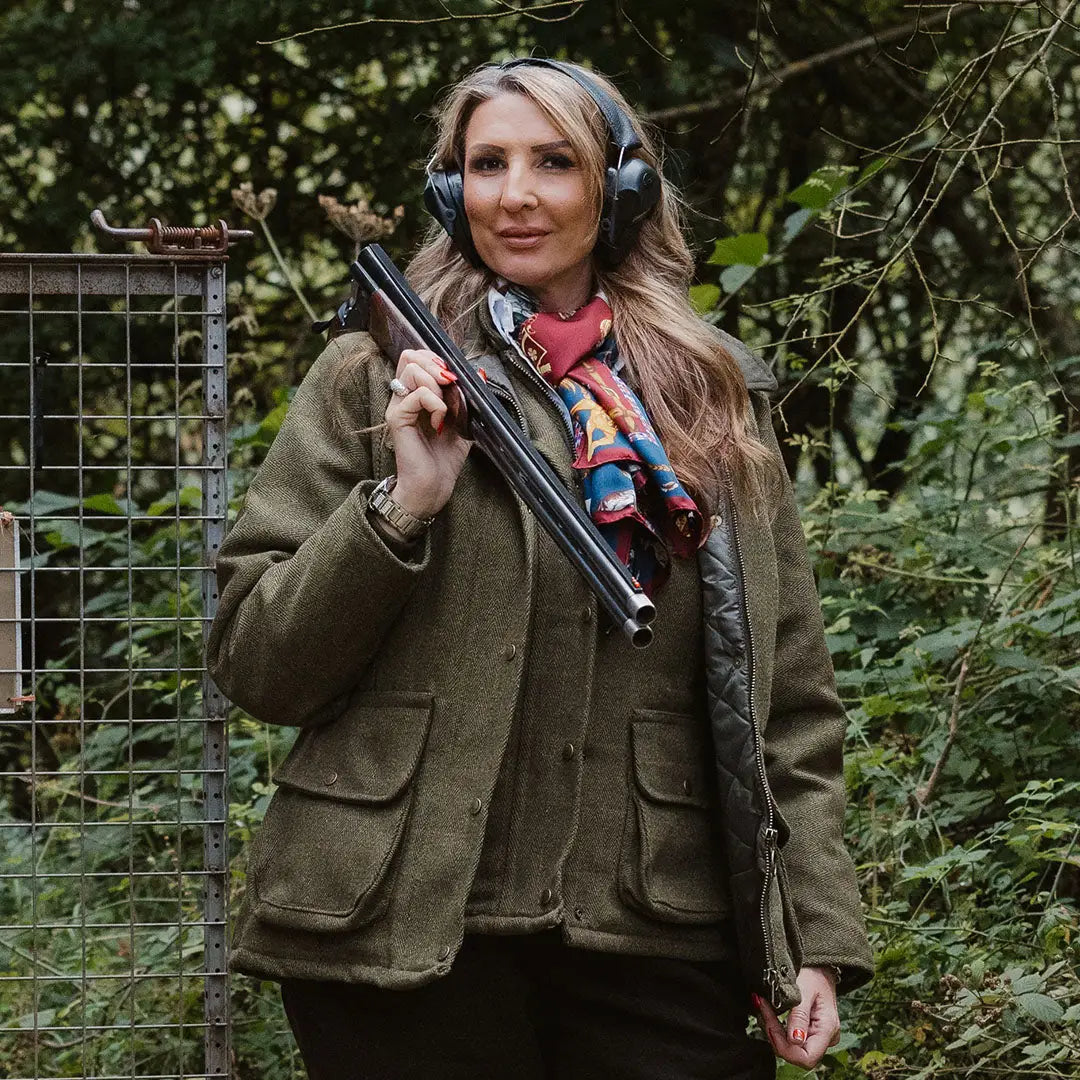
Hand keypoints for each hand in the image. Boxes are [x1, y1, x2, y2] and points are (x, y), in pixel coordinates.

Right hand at [384, 348, 471, 519]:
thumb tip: (478, 373)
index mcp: (416, 395)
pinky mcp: (397, 419)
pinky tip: (441, 421)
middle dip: (436, 364)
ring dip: (436, 384)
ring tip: (446, 408)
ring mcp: (398, 406)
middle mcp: (404, 397)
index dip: (436, 358)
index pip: (417, 358)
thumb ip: (468, 399)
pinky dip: (436, 403)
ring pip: (412, 370)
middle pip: (411, 357)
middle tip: (451, 384)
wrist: (433, 487)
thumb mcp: (464, 423)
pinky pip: (417, 394)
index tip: (454, 376)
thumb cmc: (445, 459)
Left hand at [753, 966, 839, 1069]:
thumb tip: (795, 1041)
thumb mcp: (805, 989)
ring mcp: (816, 1036)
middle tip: (762, 1008)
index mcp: (827, 1028)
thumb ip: (800, 1016)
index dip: (785, 1048)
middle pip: (796, 1053)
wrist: (817, 964)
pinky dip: (775, 1027)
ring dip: (772, 1029)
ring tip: (763, 1006)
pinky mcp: (807, 1031)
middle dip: (775, 1035)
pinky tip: (768, 1010)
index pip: (807, 1057)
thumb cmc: (813, 972)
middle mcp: (825, 1037)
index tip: (770, 1023)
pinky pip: (788, 1038)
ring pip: (789, 1047)